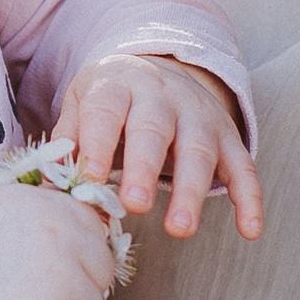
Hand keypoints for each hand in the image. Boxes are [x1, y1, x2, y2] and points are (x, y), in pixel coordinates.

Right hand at [0, 182, 115, 299]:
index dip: (76, 260)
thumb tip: (94, 234)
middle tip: (29, 299)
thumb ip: (49, 216)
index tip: (44, 272)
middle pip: (101, 276)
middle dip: (74, 294)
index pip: (96, 234)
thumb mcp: (4, 212)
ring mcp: (55, 280)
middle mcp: (58, 235)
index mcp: (48, 205)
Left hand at [52, 55, 263, 239]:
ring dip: (191, 190)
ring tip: (179, 230)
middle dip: (146, 167)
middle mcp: (162, 97)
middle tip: (134, 205)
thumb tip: (50, 183)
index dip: (99, 143)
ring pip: (199, 150)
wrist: (161, 68)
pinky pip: (243, 167)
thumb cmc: (112, 100)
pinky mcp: (228, 137)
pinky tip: (249, 231)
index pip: (106, 111)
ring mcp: (199, 116)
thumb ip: (69, 140)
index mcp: (118, 86)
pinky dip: (249, 199)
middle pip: (154, 130)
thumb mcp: (82, 103)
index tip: (92, 177)